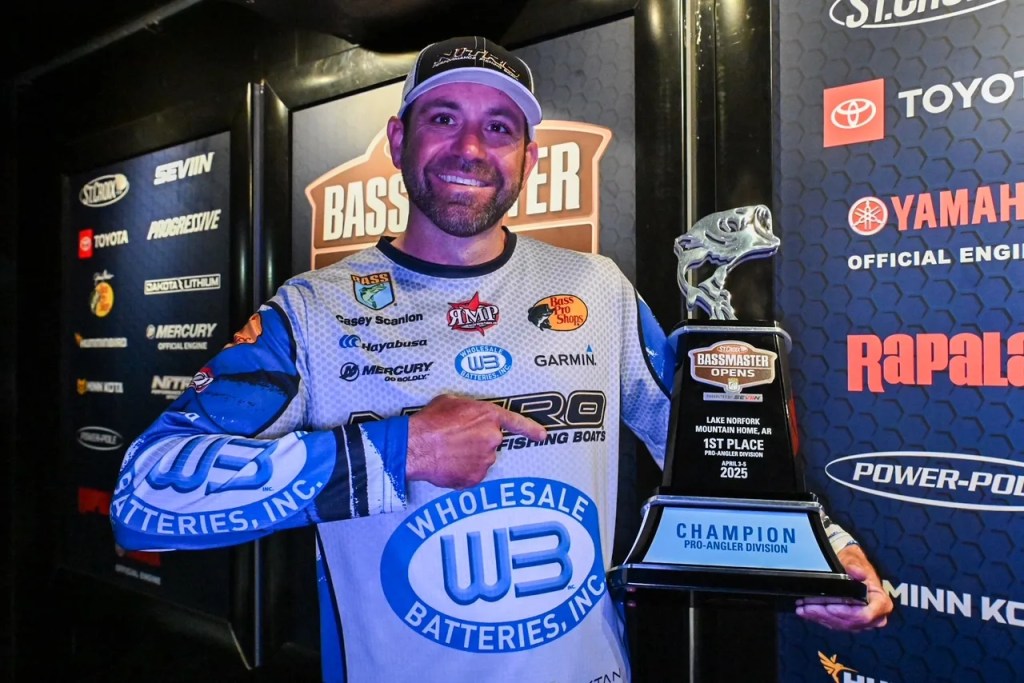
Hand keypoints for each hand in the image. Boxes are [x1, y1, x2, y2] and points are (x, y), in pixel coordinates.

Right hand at [406, 394, 546, 488]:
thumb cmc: (430, 421)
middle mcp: (491, 438)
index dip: (531, 429)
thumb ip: (471, 408)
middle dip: (477, 440)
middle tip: (456, 440)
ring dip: (470, 456)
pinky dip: (463, 470)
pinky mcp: (475, 477)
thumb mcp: (451, 401)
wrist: (416, 445)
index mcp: (488, 416)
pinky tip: (448, 463)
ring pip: (482, 458)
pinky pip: (473, 473)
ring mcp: (485, 460)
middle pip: (491, 441)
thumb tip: (470, 414)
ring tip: (448, 451)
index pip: (516, 422)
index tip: (543, 436)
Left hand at [796, 544, 893, 630]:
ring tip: (803, 609)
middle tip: (808, 607)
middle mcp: (874, 616)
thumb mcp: (855, 560)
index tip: (829, 606)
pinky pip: (834, 624)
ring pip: (839, 624)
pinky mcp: (849, 622)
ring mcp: (861, 621)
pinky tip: (806, 611)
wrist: (851, 566)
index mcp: (880, 602)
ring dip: (820, 617)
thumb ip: (855, 566)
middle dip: (827, 615)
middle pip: (849, 622)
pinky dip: (819, 617)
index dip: (846, 613)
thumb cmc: (856, 564)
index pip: (865, 615)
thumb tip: (857, 572)